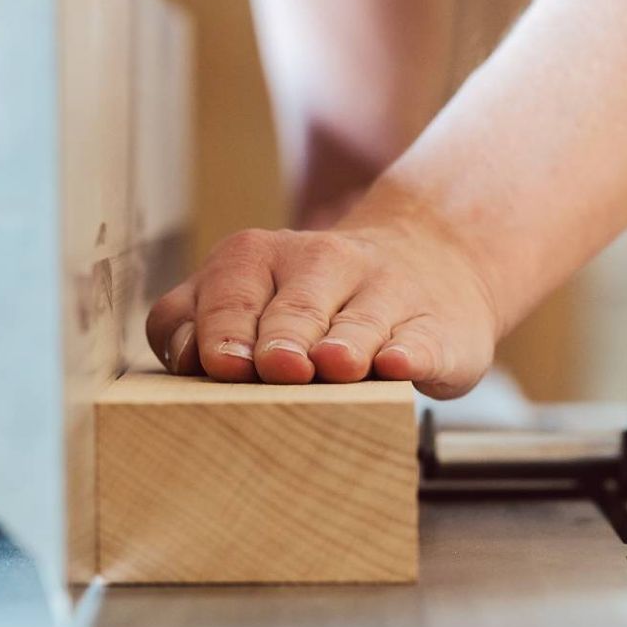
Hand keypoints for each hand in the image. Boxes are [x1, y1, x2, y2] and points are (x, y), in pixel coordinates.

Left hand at [146, 193, 501, 399]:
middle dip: (280, 340)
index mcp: (256, 258)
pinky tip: (397, 364)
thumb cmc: (314, 304)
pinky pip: (419, 340)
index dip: (220, 332)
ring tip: (334, 366)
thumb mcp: (251, 299)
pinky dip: (408, 354)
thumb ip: (204, 326)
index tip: (218, 365)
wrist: (431, 263)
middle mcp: (321, 264)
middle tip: (275, 368)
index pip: (225, 297)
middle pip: (292, 311)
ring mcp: (384, 293)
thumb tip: (191, 359)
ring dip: (344, 346)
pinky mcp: (435, 327)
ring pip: (358, 324)